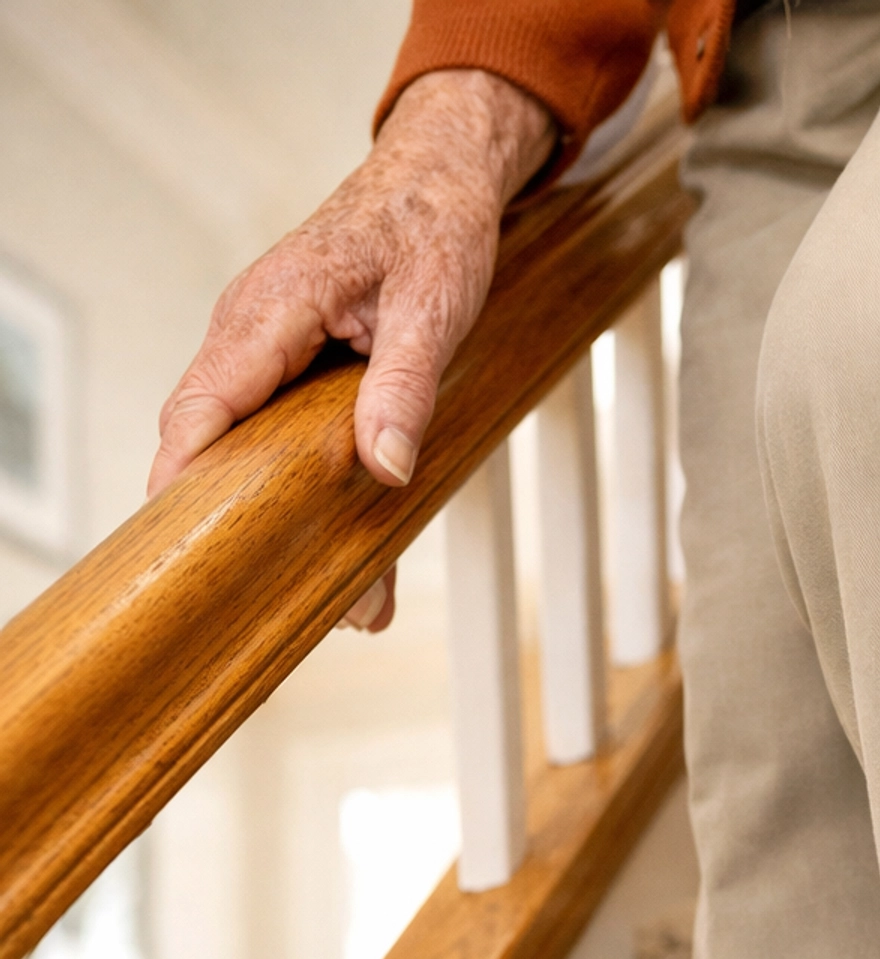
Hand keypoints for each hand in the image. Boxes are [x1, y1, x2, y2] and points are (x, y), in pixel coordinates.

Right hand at [149, 68, 555, 630]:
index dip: (186, 478)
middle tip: (272, 599)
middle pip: (214, 443)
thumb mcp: (436, 302)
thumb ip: (406, 385)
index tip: (187, 543)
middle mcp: (252, 336)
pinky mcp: (295, 377)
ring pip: (252, 453)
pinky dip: (314, 503)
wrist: (439, 179)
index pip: (203, 406)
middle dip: (234, 522)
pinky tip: (364, 575)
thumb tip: (385, 466)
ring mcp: (268, 358)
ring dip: (284, 525)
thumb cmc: (433, 225)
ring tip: (350, 605)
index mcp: (270, 311)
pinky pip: (285, 444)